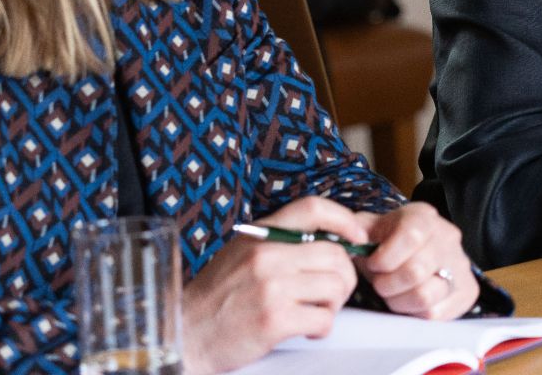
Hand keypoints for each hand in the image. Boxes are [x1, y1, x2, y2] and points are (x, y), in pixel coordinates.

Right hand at [182, 196, 366, 374]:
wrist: (183, 333)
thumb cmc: (217, 297)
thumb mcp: (242, 253)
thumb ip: (279, 241)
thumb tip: (329, 239)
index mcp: (260, 234)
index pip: (313, 208)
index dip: (344, 219)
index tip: (357, 236)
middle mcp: (266, 255)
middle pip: (336, 254)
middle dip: (344, 277)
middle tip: (332, 294)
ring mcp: (271, 287)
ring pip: (336, 287)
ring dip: (333, 305)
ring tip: (314, 312)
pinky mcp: (274, 319)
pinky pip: (323, 319)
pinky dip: (322, 328)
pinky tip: (306, 330)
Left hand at [356, 202, 478, 320]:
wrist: (424, 250)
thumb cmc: (391, 242)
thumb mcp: (373, 228)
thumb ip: (357, 229)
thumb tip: (350, 236)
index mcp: (424, 217)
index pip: (411, 235)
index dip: (385, 257)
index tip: (373, 263)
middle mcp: (447, 238)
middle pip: (415, 270)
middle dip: (387, 284)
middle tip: (380, 282)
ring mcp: (460, 266)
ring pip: (425, 296)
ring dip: (399, 301)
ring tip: (393, 293)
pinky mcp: (466, 293)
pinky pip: (435, 314)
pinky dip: (414, 313)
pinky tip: (409, 301)